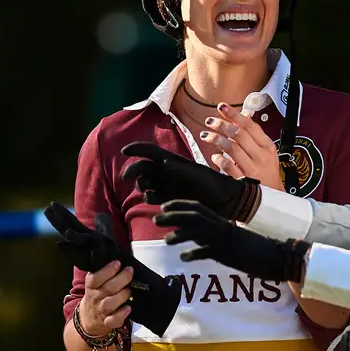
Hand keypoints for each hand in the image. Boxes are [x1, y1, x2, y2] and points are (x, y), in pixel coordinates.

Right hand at [44, 202, 182, 336]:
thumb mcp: (96, 276)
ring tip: (130, 291)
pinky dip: (122, 315)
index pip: (96, 276)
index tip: (118, 263)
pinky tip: (129, 309)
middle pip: (107, 288)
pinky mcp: (106, 323)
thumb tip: (103, 222)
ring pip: (111, 303)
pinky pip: (114, 320)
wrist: (89, 320)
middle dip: (120, 279)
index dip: (107, 270)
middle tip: (130, 272)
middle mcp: (94, 296)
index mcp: (91, 283)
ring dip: (123, 296)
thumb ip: (103, 258)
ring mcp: (100, 310)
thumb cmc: (97, 292)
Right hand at [121, 143, 260, 221]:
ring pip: (146, 183)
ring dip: (141, 184)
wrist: (225, 202)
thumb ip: (180, 169)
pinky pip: (152, 197)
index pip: (150, 151)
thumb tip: (163, 162)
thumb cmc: (214, 184)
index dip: (136, 149)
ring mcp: (167, 186)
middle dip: (133, 170)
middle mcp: (167, 172)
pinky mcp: (169, 200)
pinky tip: (153, 199)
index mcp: (173, 161)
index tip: (124, 151)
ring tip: (147, 190)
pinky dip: (149, 198)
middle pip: (143, 167)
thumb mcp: (197, 174)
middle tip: (128, 177)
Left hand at [153, 199, 309, 282]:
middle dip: (173, 215)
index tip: (163, 205)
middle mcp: (221, 227)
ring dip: (181, 233)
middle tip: (156, 218)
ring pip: (199, 231)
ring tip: (166, 239)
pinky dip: (195, 253)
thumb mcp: (229, 238)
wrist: (275, 256)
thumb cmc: (251, 248)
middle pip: (194, 215)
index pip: (197, 207)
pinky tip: (184, 257)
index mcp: (221, 222)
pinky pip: (209, 252)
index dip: (179, 205)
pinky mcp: (228, 254)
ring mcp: (225, 240)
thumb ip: (212, 236)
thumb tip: (192, 240)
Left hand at [200, 103, 283, 190]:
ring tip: (206, 135)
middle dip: (222, 125)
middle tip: (210, 121)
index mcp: (267, 147)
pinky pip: (229, 167)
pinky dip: (219, 159)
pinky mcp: (244, 182)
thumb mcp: (267, 152)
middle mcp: (261, 157)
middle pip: (239, 135)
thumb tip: (244, 115)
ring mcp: (253, 170)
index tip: (222, 107)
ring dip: (217, 139)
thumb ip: (255, 135)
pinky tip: (214, 156)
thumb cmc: (268, 173)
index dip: (235, 115)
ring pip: (232, 148)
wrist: (274, 198)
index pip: (250, 126)